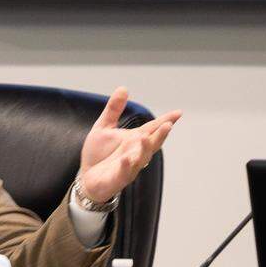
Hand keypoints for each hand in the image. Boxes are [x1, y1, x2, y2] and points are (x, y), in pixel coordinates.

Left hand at [78, 87, 180, 201]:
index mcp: (134, 139)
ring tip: (146, 138)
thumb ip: (114, 110)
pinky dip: (126, 166)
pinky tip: (125, 159)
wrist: (87, 178)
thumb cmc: (98, 154)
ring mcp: (128, 166)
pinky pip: (124, 172)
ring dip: (145, 149)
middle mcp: (135, 152)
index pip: (153, 128)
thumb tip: (123, 88)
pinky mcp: (118, 178)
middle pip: (152, 143)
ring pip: (141, 158)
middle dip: (160, 135)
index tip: (179, 113)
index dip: (166, 120)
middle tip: (168, 125)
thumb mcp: (103, 127)